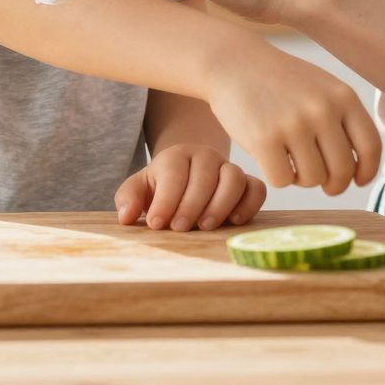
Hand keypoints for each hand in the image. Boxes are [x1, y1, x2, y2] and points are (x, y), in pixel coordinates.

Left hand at [114, 145, 265, 231]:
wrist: (185, 178)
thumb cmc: (160, 188)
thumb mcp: (138, 189)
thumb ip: (129, 199)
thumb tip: (127, 216)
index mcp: (176, 155)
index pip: (174, 173)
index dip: (166, 199)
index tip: (157, 224)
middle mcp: (205, 156)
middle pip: (205, 175)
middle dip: (191, 204)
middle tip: (180, 228)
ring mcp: (228, 167)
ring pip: (234, 177)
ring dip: (221, 203)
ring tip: (206, 227)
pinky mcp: (248, 182)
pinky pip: (257, 188)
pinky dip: (249, 204)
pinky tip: (234, 221)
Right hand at [201, 43, 381, 194]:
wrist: (234, 62)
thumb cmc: (280, 81)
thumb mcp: (322, 87)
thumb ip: (344, 120)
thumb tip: (359, 169)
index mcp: (343, 96)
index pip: (371, 147)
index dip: (366, 171)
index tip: (357, 180)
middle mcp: (322, 109)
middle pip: (342, 171)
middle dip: (333, 184)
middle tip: (320, 181)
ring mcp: (293, 124)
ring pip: (312, 179)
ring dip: (301, 178)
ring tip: (290, 160)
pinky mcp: (264, 139)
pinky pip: (282, 180)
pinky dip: (277, 177)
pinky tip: (270, 159)